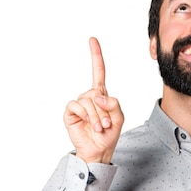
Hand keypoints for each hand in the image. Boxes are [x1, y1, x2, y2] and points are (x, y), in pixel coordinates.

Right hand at [63, 37, 123, 163]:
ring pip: (88, 100)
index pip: (98, 72)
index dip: (96, 56)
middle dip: (104, 110)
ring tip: (100, 128)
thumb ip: (114, 104)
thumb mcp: (119, 118)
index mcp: (101, 95)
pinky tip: (89, 125)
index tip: (92, 40)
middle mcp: (89, 97)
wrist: (98, 151)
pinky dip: (86, 115)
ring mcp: (79, 104)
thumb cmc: (108, 135)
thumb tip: (98, 96)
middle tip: (106, 124)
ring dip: (97, 116)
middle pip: (96, 93)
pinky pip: (77, 105)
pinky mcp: (70, 112)